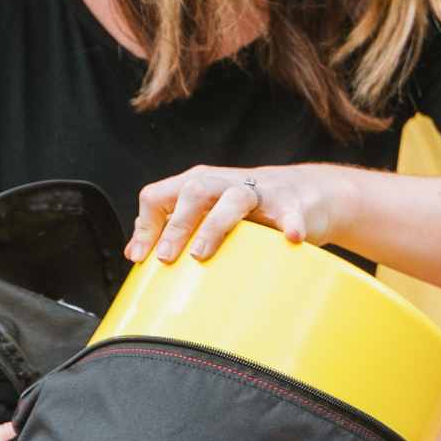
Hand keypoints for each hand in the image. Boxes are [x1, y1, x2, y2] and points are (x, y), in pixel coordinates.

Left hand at [127, 163, 358, 262]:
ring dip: (215, 225)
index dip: (145, 225)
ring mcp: (259, 191)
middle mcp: (224, 182)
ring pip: (233, 199)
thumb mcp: (206, 211)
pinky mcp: (292, 204)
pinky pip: (290, 214)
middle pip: (192, 192)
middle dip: (176, 225)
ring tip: (202, 252)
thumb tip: (133, 250)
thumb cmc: (249, 210)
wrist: (307, 194)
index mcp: (198, 184)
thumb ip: (171, 225)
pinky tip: (291, 238)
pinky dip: (290, 225)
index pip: (159, 195)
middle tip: (166, 258)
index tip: (140, 258)